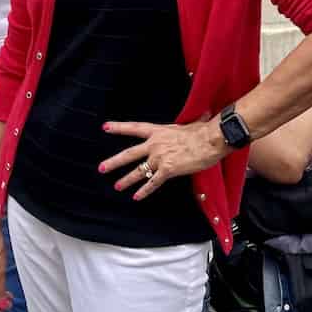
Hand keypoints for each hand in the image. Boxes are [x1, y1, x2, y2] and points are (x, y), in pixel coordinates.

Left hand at [99, 115, 226, 199]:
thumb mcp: (192, 124)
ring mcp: (160, 157)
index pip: (134, 128)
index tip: (105, 127)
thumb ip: (192, 122)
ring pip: (139, 171)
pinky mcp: (168, 170)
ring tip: (117, 186)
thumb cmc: (203, 132)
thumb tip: (205, 114)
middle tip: (102, 167)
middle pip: (130, 153)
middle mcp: (155, 144)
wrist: (209, 140)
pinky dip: (144, 191)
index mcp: (159, 131)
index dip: (119, 128)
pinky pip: (153, 183)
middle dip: (114, 161)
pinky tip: (136, 197)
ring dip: (126, 180)